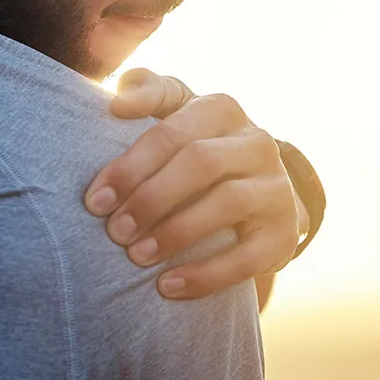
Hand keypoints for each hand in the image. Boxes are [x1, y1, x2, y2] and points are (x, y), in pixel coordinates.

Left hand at [85, 68, 306, 300]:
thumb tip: (118, 100)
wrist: (261, 197)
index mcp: (223, 110)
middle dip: (150, 199)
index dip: (130, 167)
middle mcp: (257, 142)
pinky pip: (247, 256)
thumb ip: (149, 94)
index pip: (173, 131)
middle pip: (201, 163)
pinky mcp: (285, 233)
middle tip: (114, 232)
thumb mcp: (178, 114)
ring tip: (136, 257)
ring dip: (175, 233)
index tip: (94, 201)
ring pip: (228, 203)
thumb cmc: (199, 151)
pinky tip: (167, 286)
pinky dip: (205, 275)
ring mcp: (277, 187)